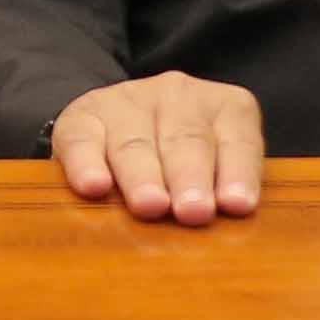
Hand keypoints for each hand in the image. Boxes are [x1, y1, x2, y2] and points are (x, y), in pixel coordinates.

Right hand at [47, 74, 267, 224]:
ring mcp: (126, 102)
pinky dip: (87, 164)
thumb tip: (234, 224)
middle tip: (194, 211)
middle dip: (190, 177)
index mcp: (223, 106)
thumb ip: (228, 190)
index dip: (238, 172)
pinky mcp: (82, 116)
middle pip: (185, 139)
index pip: (237, 139)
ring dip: (143, 176)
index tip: (237, 204)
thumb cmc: (184, 164)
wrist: (122, 128)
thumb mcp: (219, 167)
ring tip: (151, 206)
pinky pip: (82, 140)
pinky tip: (94, 187)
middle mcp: (177, 95)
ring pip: (134, 143)